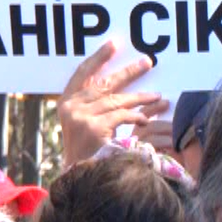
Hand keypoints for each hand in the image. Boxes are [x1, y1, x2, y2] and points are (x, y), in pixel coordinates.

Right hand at [57, 41, 167, 165]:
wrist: (80, 177)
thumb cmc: (85, 150)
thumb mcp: (81, 123)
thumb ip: (92, 103)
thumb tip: (116, 82)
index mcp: (65, 102)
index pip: (82, 73)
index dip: (98, 58)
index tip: (114, 44)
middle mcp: (70, 108)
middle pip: (104, 83)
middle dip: (128, 72)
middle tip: (147, 62)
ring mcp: (81, 117)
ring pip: (117, 100)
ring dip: (140, 98)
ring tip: (157, 96)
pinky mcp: (94, 128)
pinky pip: (122, 115)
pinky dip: (136, 116)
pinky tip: (146, 118)